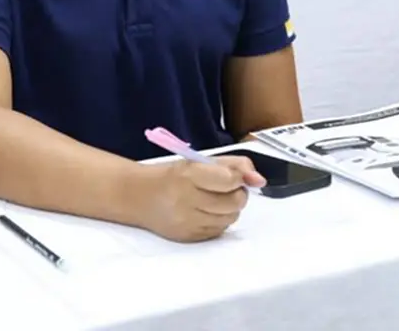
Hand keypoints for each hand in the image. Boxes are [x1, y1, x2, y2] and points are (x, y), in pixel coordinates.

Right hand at [134, 156, 264, 242]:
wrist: (138, 196)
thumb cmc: (173, 176)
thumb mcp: (201, 161)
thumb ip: (235, 165)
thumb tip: (260, 180)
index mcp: (189, 175)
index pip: (230, 180)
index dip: (238, 178)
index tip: (235, 177)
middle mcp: (186, 200)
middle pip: (234, 202)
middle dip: (238, 194)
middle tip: (227, 189)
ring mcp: (186, 221)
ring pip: (230, 218)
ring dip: (230, 209)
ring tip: (215, 200)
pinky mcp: (187, 237)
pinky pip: (218, 231)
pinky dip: (219, 221)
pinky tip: (206, 212)